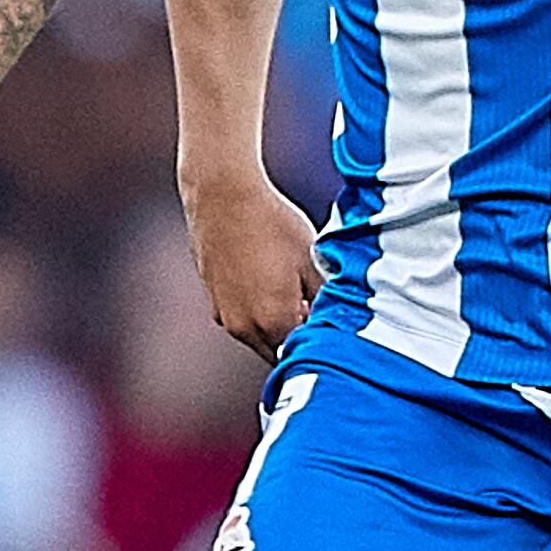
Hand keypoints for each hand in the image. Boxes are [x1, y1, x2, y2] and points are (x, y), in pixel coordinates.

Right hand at [185, 173, 321, 358]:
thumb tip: (335, 320)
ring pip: (259, 338)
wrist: (224, 197)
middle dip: (297, 335)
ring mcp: (226, 317)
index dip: (319, 339)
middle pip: (280, 351)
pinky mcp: (214, 303)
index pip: (304, 353)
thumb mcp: (312, 261)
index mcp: (275, 322)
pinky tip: (265, 280)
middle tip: (311, 305)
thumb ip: (325, 299)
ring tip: (286, 288)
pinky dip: (255, 313)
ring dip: (275, 325)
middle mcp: (246, 328)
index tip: (328, 321)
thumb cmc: (271, 224)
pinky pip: (241, 321)